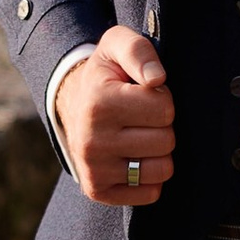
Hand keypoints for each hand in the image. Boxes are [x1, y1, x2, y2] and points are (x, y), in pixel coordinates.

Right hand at [59, 26, 174, 206]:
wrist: (72, 104)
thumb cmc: (106, 75)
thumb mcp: (117, 46)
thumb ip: (138, 51)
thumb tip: (157, 79)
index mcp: (99, 103)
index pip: (165, 109)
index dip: (162, 99)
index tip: (143, 95)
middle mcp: (92, 141)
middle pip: (166, 141)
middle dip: (161, 126)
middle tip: (141, 117)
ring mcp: (93, 169)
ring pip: (162, 170)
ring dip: (158, 152)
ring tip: (139, 136)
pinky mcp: (98, 190)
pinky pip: (150, 193)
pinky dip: (149, 177)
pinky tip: (133, 157)